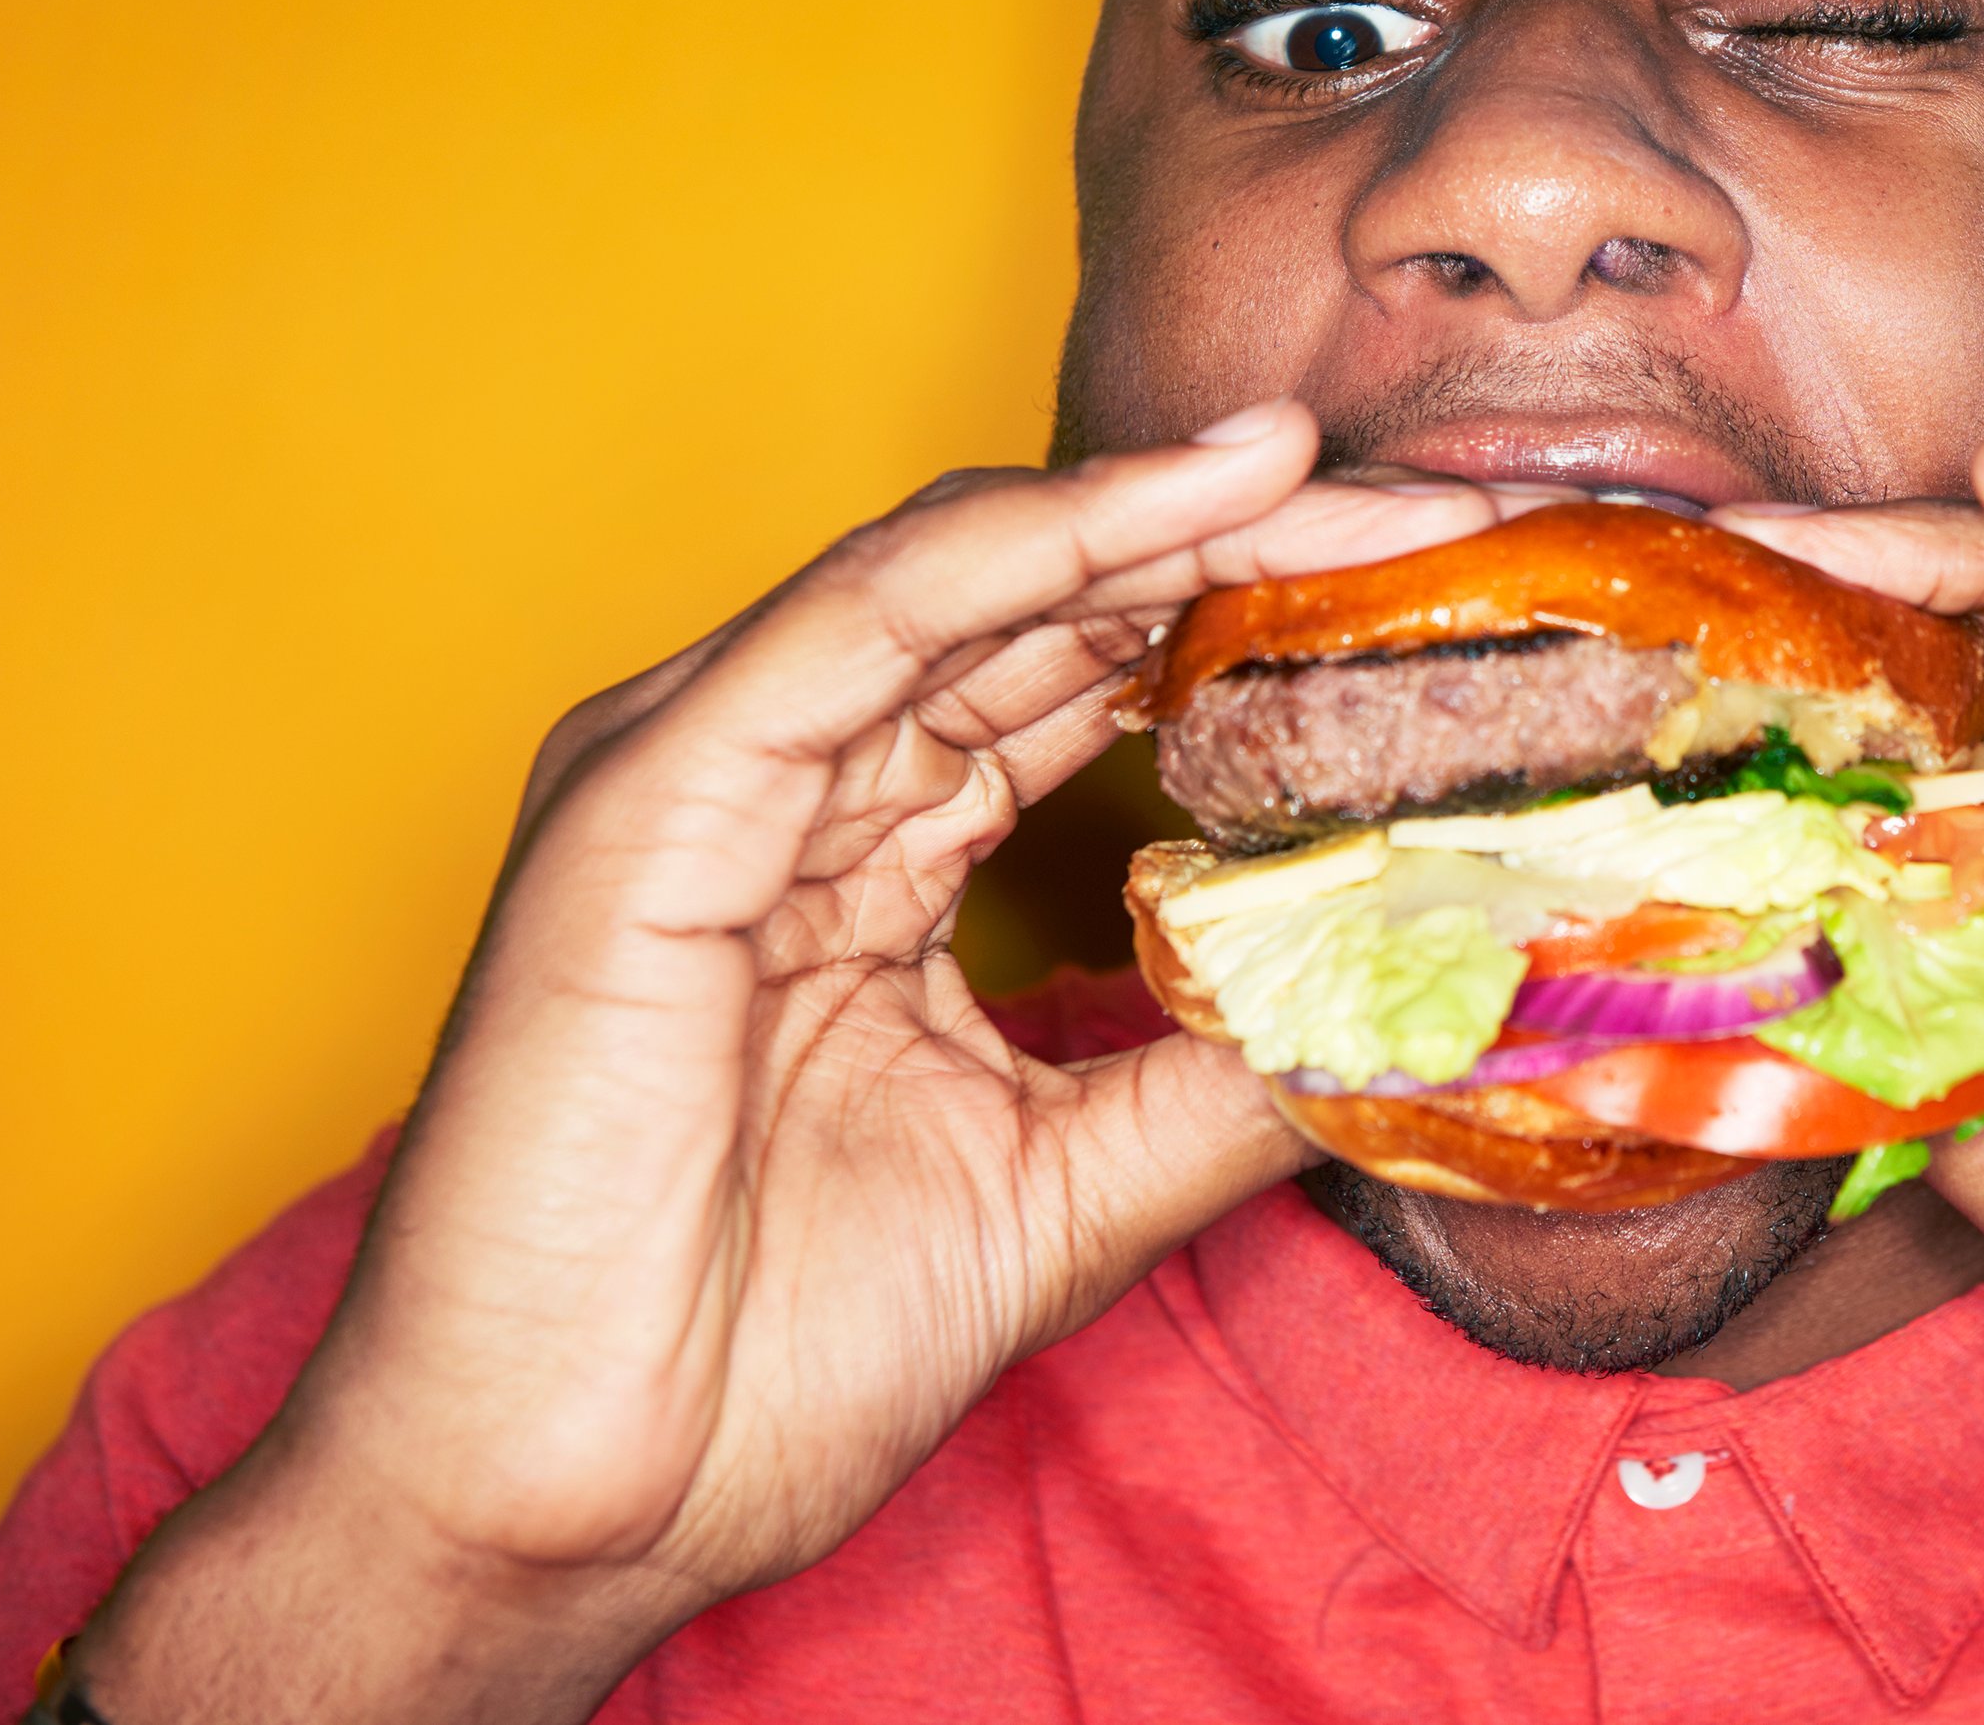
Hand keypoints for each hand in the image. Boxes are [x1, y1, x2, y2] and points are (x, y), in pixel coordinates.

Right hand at [72, 407, 1532, 1723]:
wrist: (552, 1509)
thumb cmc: (750, 1366)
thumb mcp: (1064, 1190)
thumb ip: (1222, 1082)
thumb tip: (1420, 1014)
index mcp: (858, 859)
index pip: (1075, 684)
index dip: (1247, 624)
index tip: (1431, 603)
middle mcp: (782, 786)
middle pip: (1039, 609)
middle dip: (1242, 548)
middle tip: (1432, 513)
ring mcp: (701, 777)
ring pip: (962, 580)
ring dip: (1159, 516)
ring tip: (1332, 474)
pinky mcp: (643, 803)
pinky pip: (856, 629)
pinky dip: (1023, 550)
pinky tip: (1177, 508)